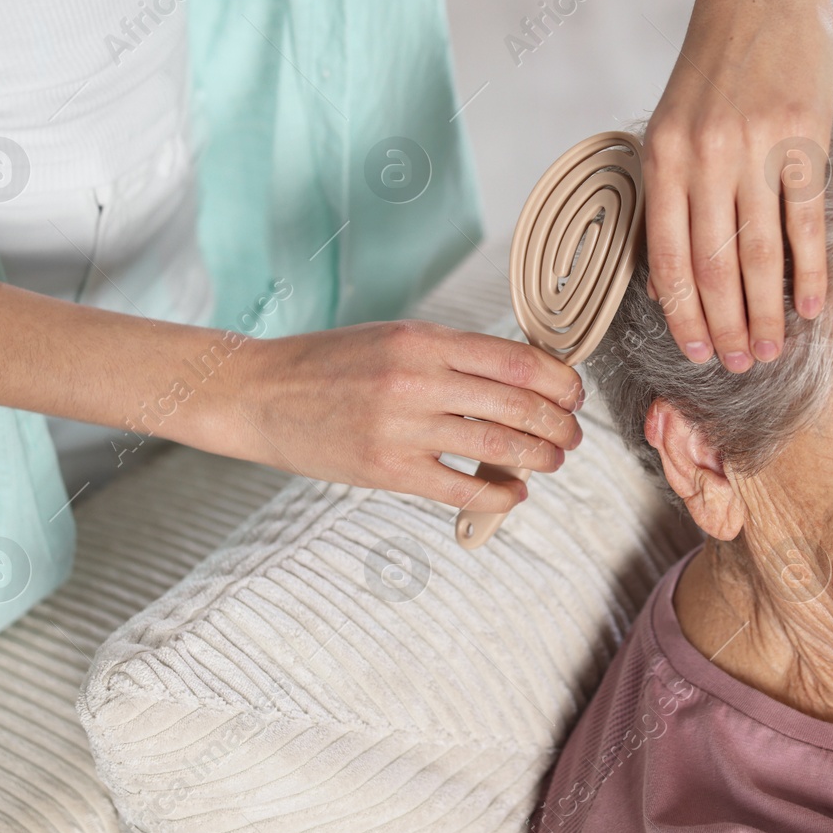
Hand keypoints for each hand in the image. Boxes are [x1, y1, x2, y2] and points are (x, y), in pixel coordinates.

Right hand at [213, 320, 583, 514]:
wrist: (259, 394)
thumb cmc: (328, 364)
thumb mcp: (395, 338)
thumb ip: (453, 354)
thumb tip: (521, 375)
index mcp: (425, 339)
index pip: (518, 361)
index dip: (560, 381)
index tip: (573, 394)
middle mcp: (418, 379)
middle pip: (519, 404)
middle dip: (559, 424)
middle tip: (571, 435)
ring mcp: (403, 427)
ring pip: (498, 446)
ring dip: (539, 458)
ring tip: (551, 461)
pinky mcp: (387, 468)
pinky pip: (462, 488)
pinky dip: (499, 494)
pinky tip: (513, 493)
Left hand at [644, 0, 832, 372]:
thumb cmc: (715, 64)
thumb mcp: (672, 123)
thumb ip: (671, 191)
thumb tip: (674, 275)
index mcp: (662, 158)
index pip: (669, 261)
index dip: (684, 315)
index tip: (698, 353)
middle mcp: (703, 158)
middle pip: (715, 268)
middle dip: (727, 325)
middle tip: (742, 366)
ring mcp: (755, 149)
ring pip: (760, 254)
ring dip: (766, 311)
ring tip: (772, 348)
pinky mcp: (803, 139)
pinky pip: (805, 222)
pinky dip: (809, 270)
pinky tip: (812, 306)